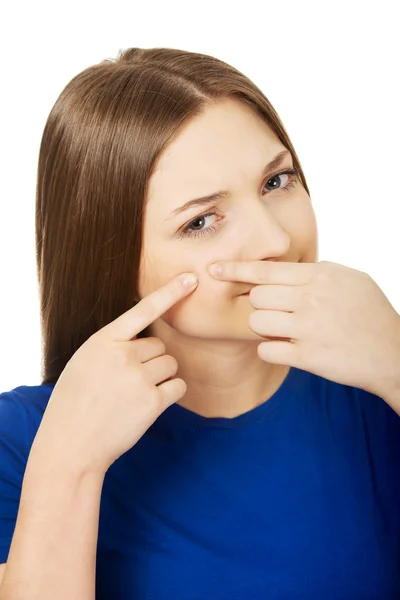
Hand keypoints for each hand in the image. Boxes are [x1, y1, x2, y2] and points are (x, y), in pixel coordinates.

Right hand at [33, 272, 197, 475]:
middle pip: (159, 346)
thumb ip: (112, 346)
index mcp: (103, 341)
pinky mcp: (153, 402)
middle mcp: (123, 355)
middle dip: (151, 361)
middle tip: (128, 382)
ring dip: (161, 377)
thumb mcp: (85, 362)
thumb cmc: (75, 402)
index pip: (142, 310)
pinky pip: (178, 386)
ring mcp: (139, 379)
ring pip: (170, 364)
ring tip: (134, 394)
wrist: (71, 444)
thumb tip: (143, 342)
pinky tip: (148, 405)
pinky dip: (170, 394)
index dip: (170, 292)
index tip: (191, 278)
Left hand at [208, 259, 399, 396]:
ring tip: (285, 331)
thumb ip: (315, 272)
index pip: (266, 270)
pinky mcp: (307, 357)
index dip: (236, 269)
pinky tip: (289, 348)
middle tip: (280, 313)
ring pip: (255, 322)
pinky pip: (265, 349)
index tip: (214, 269)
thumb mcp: (349, 279)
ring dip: (264, 328)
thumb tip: (283, 271)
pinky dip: (271, 350)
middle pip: (256, 296)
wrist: (393, 353)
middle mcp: (311, 299)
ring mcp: (308, 328)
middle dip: (260, 305)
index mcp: (320, 276)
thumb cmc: (370, 313)